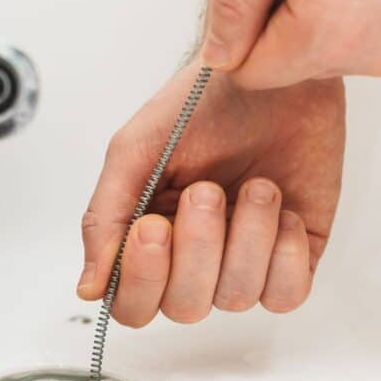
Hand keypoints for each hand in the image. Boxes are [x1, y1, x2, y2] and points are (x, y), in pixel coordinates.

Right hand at [77, 63, 344, 326]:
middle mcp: (193, 260)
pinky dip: (283, 253)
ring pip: (236, 298)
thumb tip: (88, 289)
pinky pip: (287, 295)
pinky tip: (281, 209)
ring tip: (255, 186)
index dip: (142, 280)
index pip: (132, 304)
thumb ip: (104, 221)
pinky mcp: (292, 255)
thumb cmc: (198, 106)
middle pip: (184, 308)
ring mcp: (243, 261)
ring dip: (246, 237)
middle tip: (206, 191)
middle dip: (198, 249)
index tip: (152, 226)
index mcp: (147, 241)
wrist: (268, 72)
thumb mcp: (133, 153)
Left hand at [202, 0, 380, 88]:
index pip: (251, 73)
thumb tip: (220, 53)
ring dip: (325, 10)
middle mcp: (376, 52)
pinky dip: (364, 2)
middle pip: (295, 62)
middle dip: (285, 19)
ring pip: (337, 46)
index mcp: (329, 37)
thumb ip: (235, 8)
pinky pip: (376, 28)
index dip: (244, 30)